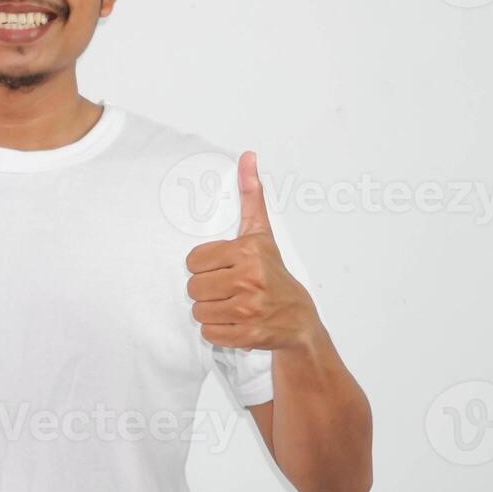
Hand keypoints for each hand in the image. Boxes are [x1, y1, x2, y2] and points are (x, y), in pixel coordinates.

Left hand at [186, 151, 317, 350]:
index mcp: (247, 251)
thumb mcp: (262, 234)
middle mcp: (248, 279)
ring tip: (232, 306)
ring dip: (211, 312)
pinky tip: (236, 322)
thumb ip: (251, 196)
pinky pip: (209, 333)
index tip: (225, 269)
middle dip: (207, 291)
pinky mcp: (247, 335)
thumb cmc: (275, 275)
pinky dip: (218, 331)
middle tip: (228, 290)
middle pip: (193, 288)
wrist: (299, 320)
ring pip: (199, 312)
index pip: (193, 261)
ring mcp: (248, 309)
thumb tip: (247, 156)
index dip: (205, 267)